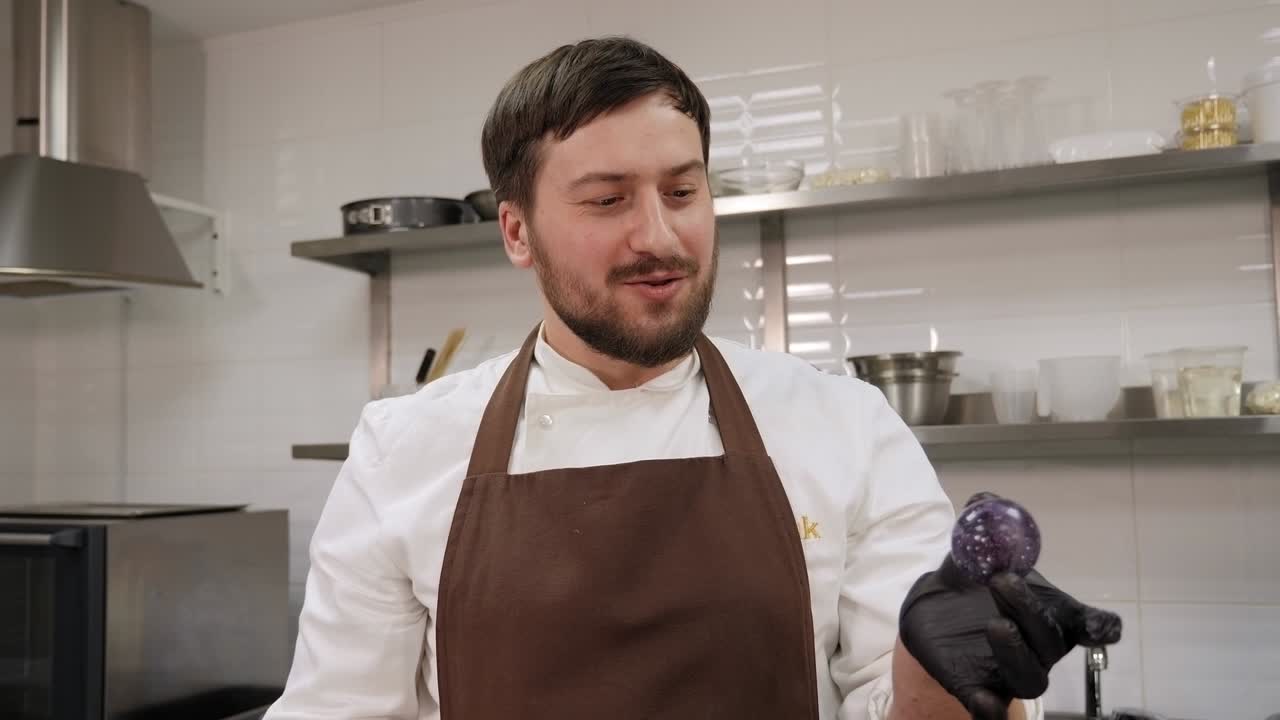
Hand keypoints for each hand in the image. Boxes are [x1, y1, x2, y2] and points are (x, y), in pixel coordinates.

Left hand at [898, 493, 1122, 719]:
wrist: (933, 612)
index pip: (1092, 624)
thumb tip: (984, 499)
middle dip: (1030, 611)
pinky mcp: (978, 689)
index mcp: (1051, 613)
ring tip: (995, 624)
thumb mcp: (975, 552)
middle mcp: (1039, 646)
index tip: (1102, 626)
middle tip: (1002, 580)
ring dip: (1016, 652)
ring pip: (1030, 678)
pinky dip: (990, 707)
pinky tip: (982, 698)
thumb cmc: (971, 583)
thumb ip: (985, 528)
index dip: (1102, 627)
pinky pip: (991, 709)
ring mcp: (1010, 671)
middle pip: (1050, 640)